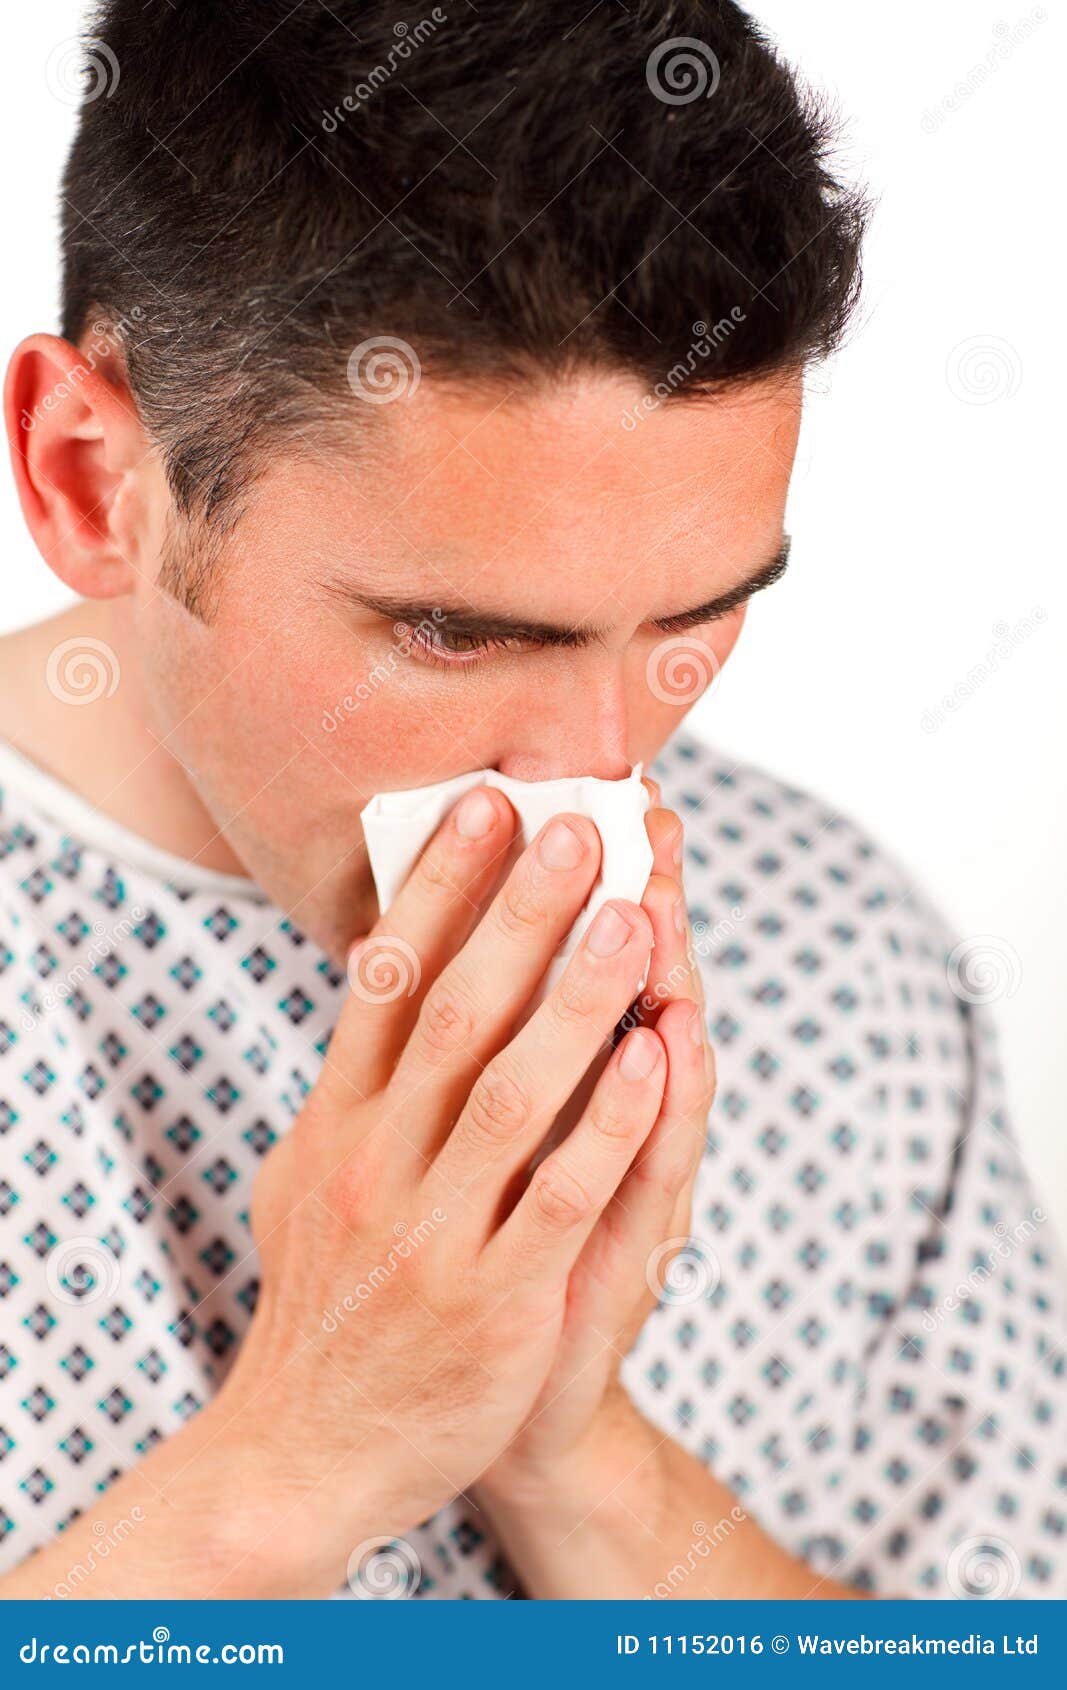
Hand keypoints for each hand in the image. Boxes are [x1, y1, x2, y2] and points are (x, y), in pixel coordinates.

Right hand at [211, 784, 677, 1593]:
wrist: (309, 1452)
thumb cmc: (326, 1296)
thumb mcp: (304, 1176)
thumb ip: (347, 1081)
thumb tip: (374, 971)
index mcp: (334, 1123)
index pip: (384, 980)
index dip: (439, 886)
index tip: (487, 804)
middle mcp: (375, 1164)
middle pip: (454, 1013)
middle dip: (520, 911)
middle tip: (579, 824)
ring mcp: (433, 1232)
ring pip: (513, 1092)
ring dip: (580, 996)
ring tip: (636, 910)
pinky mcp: (497, 1299)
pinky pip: (561, 1196)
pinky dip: (612, 1121)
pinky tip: (657, 1051)